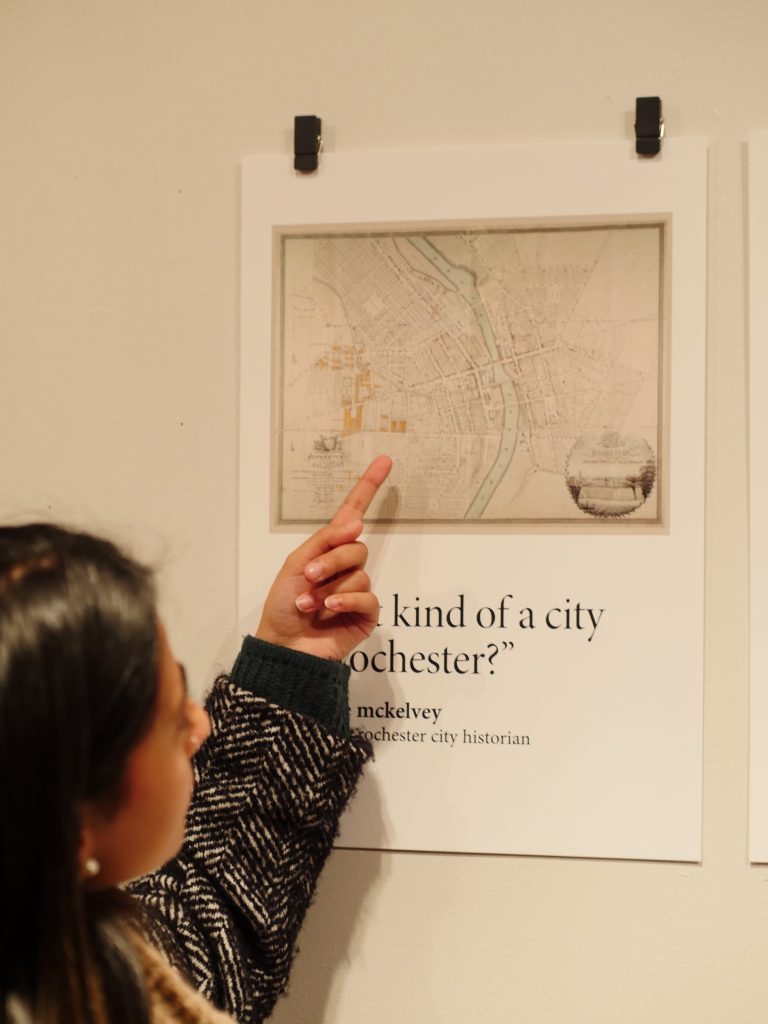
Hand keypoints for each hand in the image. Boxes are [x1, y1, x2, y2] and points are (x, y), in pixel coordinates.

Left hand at [255, 455, 392, 660]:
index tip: (384, 461)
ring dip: (329, 586)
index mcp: (328, 549)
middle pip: (356, 547)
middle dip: (331, 560)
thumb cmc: (284, 606)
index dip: (368, 487)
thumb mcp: (296, 564)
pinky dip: (345, 600)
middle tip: (309, 576)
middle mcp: (346, 567)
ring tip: (309, 603)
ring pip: (359, 573)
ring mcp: (357, 590)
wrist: (283, 646)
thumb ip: (325, 541)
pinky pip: (368, 597)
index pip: (353, 513)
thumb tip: (355, 521)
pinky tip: (328, 609)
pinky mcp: (366, 613)